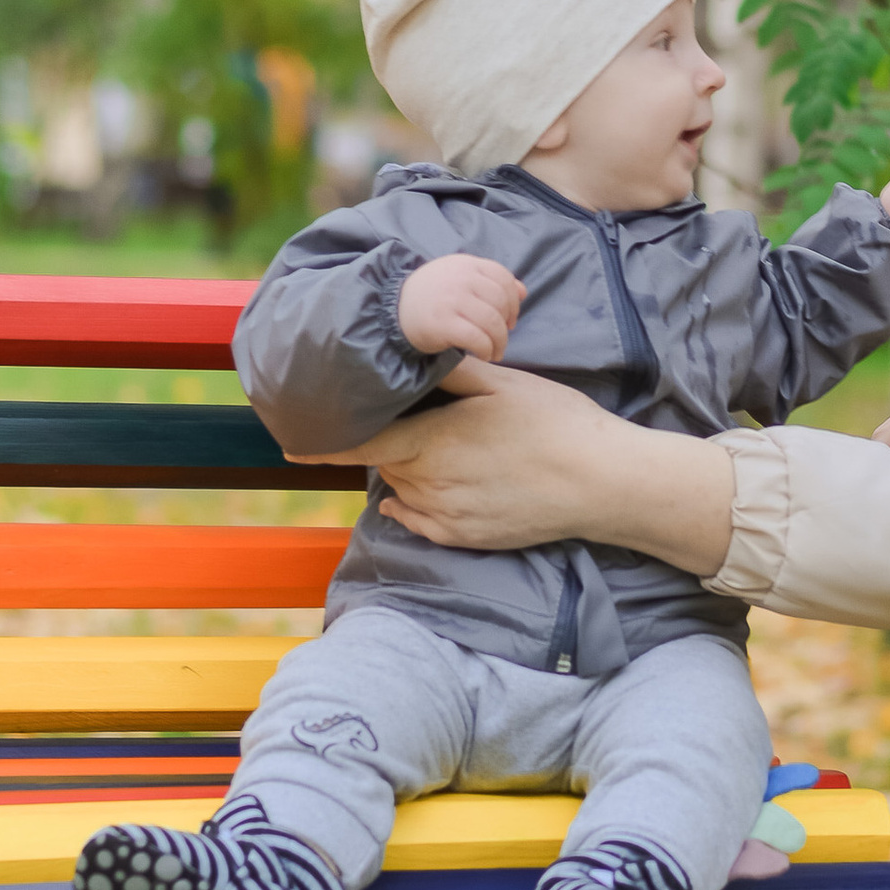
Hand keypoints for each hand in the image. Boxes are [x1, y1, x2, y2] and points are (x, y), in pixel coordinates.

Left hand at [292, 359, 736, 572]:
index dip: (323, 444)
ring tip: (447, 450)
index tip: (288, 444)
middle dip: (392, 445)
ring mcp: (447, 517)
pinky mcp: (466, 539)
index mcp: (431, 442)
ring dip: (409, 473)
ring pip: (403, 492)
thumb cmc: (554, 423)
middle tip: (427, 424)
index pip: (361, 445)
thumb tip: (415, 350)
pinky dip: (416, 506)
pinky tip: (434, 489)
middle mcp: (429, 484)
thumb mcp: (502, 382)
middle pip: (387, 464)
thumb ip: (451, 371)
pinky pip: (421, 523)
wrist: (600, 482)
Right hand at [398, 253, 525, 360]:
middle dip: (507, 325)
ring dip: (500, 342)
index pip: (503, 278)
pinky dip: (486, 350)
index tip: (510, 319)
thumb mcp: (459, 278)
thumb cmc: (431, 295)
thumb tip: (523, 291)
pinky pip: (478, 339)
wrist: (392, 309)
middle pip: (501, 302)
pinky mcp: (443, 323)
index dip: (513, 302)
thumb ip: (490, 281)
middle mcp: (461, 278)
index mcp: (466, 264)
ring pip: (493, 322)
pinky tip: (484, 355)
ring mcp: (452, 300)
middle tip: (501, 338)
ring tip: (495, 352)